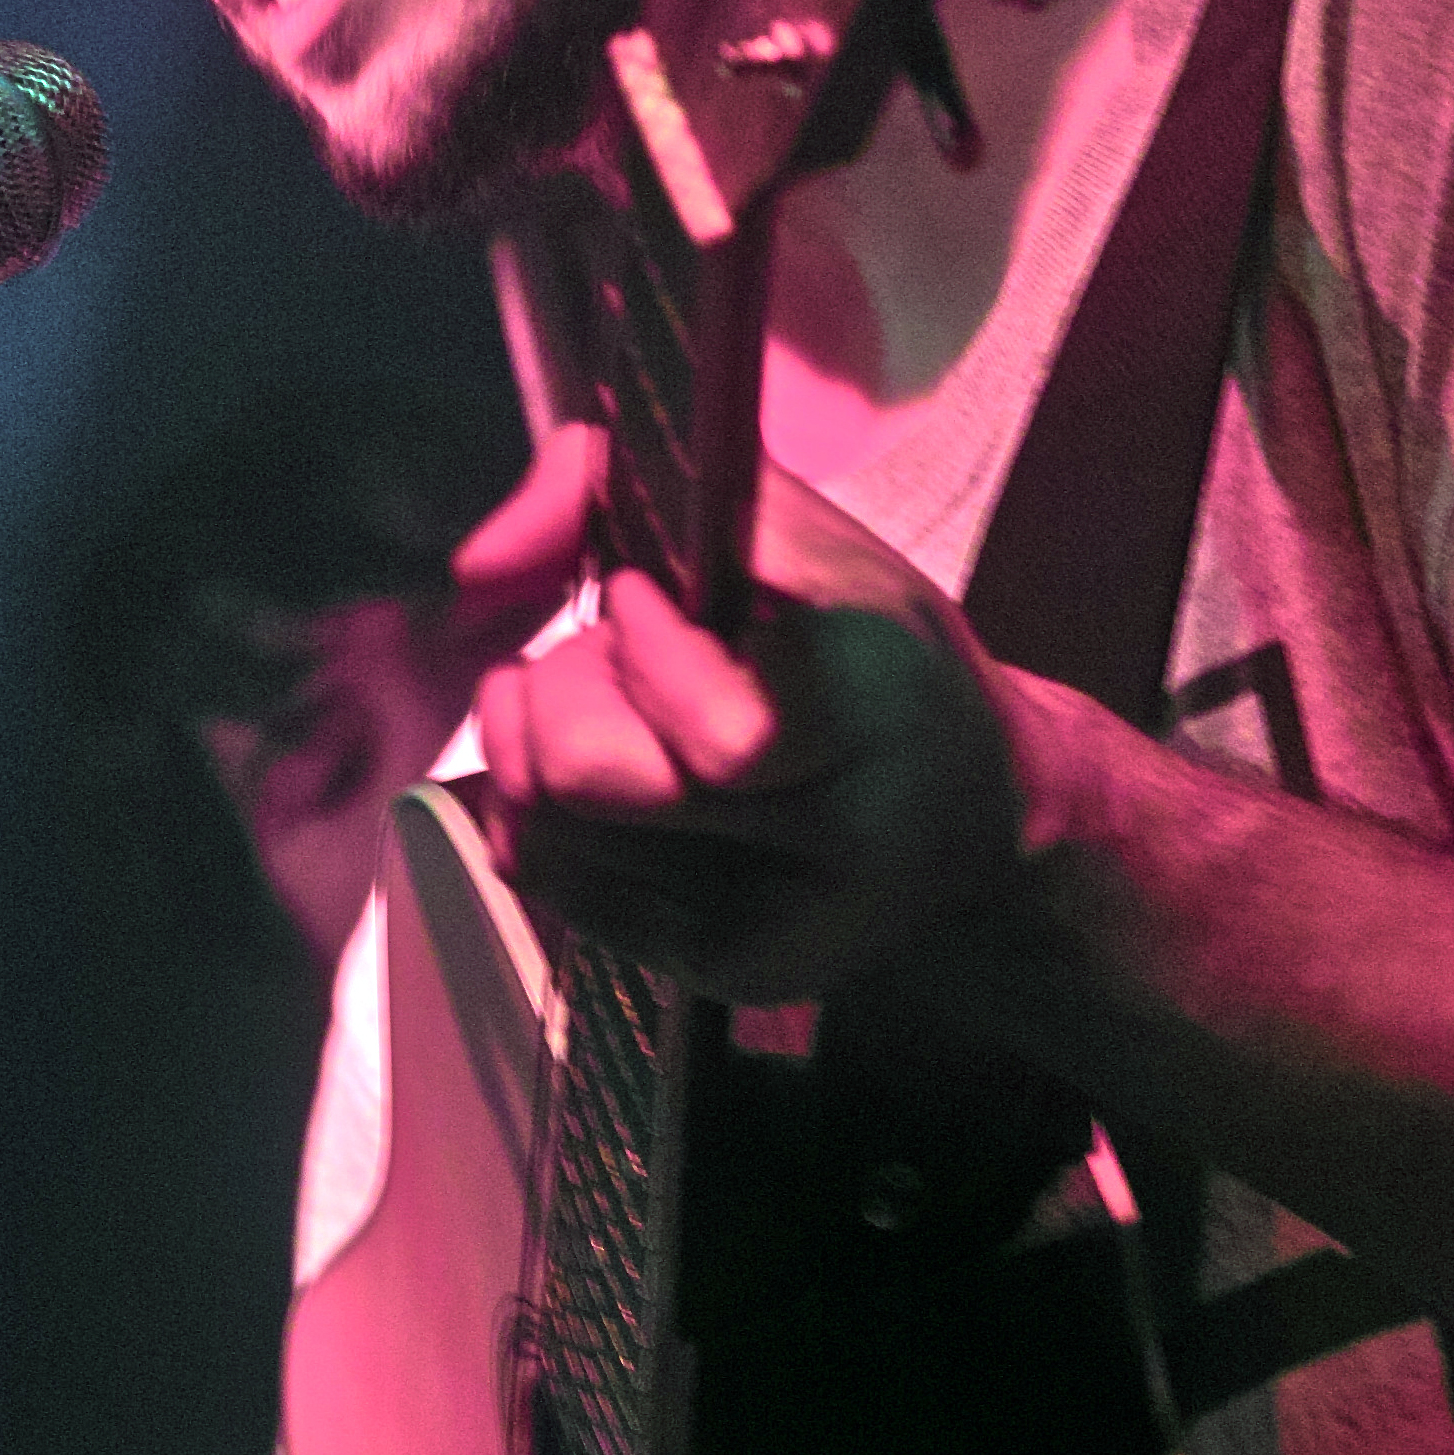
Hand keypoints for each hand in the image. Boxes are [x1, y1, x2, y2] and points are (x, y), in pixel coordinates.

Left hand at [475, 451, 1031, 1011]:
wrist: (979, 817)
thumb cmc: (868, 648)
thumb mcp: (785, 530)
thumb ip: (609, 484)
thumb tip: (474, 568)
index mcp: (878, 703)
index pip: (714, 732)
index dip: (644, 643)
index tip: (651, 592)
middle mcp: (838, 835)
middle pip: (592, 777)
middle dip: (564, 687)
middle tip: (619, 650)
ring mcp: (779, 923)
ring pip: (548, 829)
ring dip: (538, 741)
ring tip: (612, 704)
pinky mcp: (724, 971)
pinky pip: (547, 880)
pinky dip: (536, 806)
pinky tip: (602, 766)